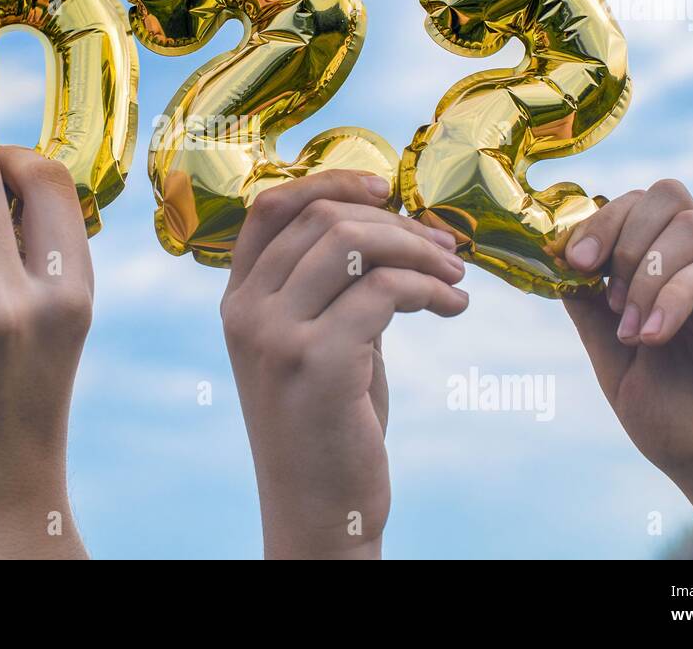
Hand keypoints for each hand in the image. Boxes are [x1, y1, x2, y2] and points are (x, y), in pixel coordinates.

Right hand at [220, 170, 467, 558]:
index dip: (328, 180)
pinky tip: (453, 308)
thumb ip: (335, 287)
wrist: (321, 511)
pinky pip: (383, 291)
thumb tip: (393, 225)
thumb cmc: (329, 425)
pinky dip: (429, 289)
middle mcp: (246, 312)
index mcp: (238, 301)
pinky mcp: (317, 363)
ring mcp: (275, 336)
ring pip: (352, 244)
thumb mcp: (318, 342)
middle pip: (322, 219)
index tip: (384, 186)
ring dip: (418, 251)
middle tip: (446, 249)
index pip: (270, 208)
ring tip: (455, 278)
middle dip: (396, 224)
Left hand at [563, 179, 692, 558]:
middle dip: (616, 229)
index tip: (569, 261)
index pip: (634, 206)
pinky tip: (654, 337)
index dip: (595, 221)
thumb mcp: (612, 360)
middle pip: (665, 196)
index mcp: (664, 272)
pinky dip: (673, 297)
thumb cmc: (675, 420)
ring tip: (630, 331)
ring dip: (643, 272)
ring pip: (690, 225)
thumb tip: (552, 260)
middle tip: (594, 280)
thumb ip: (588, 310)